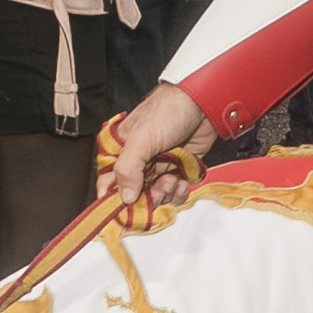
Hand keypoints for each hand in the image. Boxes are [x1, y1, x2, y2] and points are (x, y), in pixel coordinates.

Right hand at [101, 81, 212, 203]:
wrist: (204, 101)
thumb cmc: (169, 109)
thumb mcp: (141, 139)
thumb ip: (128, 169)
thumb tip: (124, 197)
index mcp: (121, 151)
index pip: (109, 182)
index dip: (115, 199)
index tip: (125, 210)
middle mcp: (139, 161)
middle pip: (135, 194)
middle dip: (147, 198)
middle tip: (156, 191)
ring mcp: (160, 166)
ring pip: (157, 195)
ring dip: (165, 194)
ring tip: (172, 179)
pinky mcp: (179, 169)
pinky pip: (176, 191)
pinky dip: (180, 192)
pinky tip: (182, 181)